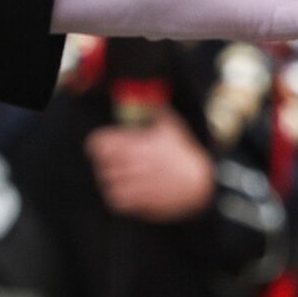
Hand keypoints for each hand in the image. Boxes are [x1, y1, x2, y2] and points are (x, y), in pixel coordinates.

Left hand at [86, 111, 214, 222]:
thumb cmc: (185, 155)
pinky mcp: (140, 201)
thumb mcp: (173, 127)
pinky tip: (124, 191)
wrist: (200, 184)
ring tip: (117, 176)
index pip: (99, 143)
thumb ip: (157, 110)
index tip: (102, 145)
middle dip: (104, 162)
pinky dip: (115, 196)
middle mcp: (133, 164)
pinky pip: (115, 200)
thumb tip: (150, 96)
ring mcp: (135, 184)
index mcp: (136, 145)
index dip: (97, 144)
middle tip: (110, 162)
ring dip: (109, 179)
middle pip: (101, 164)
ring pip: (106, 183)